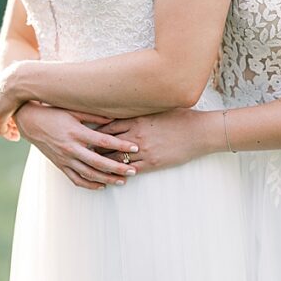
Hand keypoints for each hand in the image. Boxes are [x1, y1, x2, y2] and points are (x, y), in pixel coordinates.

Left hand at [0, 59, 35, 138]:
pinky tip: (16, 137)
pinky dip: (8, 134)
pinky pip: (1, 129)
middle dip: (6, 120)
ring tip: (16, 134)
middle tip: (15, 127)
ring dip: (8, 129)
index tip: (16, 115)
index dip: (8, 108)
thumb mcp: (27, 77)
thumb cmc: (28, 76)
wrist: (21, 79)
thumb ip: (30, 82)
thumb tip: (39, 81)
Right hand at [14, 103, 139, 189]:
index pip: (103, 141)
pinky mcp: (59, 165)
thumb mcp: (72, 110)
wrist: (30, 122)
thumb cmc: (52, 113)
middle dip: (117, 167)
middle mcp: (71, 147)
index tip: (135, 147)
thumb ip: (93, 116)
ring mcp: (64, 158)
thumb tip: (113, 118)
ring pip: (89, 173)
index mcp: (76, 132)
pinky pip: (75, 179)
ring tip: (122, 181)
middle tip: (133, 170)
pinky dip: (89, 184)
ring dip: (107, 179)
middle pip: (98, 162)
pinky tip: (101, 186)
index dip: (120, 145)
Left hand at [96, 108, 217, 173]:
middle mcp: (135, 135)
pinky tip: (112, 176)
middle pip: (106, 143)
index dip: (94, 131)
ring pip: (115, 159)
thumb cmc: (180, 117)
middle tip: (81, 151)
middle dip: (93, 147)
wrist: (199, 132)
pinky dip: (120, 173)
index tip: (84, 133)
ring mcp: (143, 150)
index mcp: (136, 120)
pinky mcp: (152, 163)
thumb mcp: (157, 109)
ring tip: (91, 165)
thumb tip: (128, 104)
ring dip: (103, 162)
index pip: (107, 126)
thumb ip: (141, 109)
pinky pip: (131, 170)